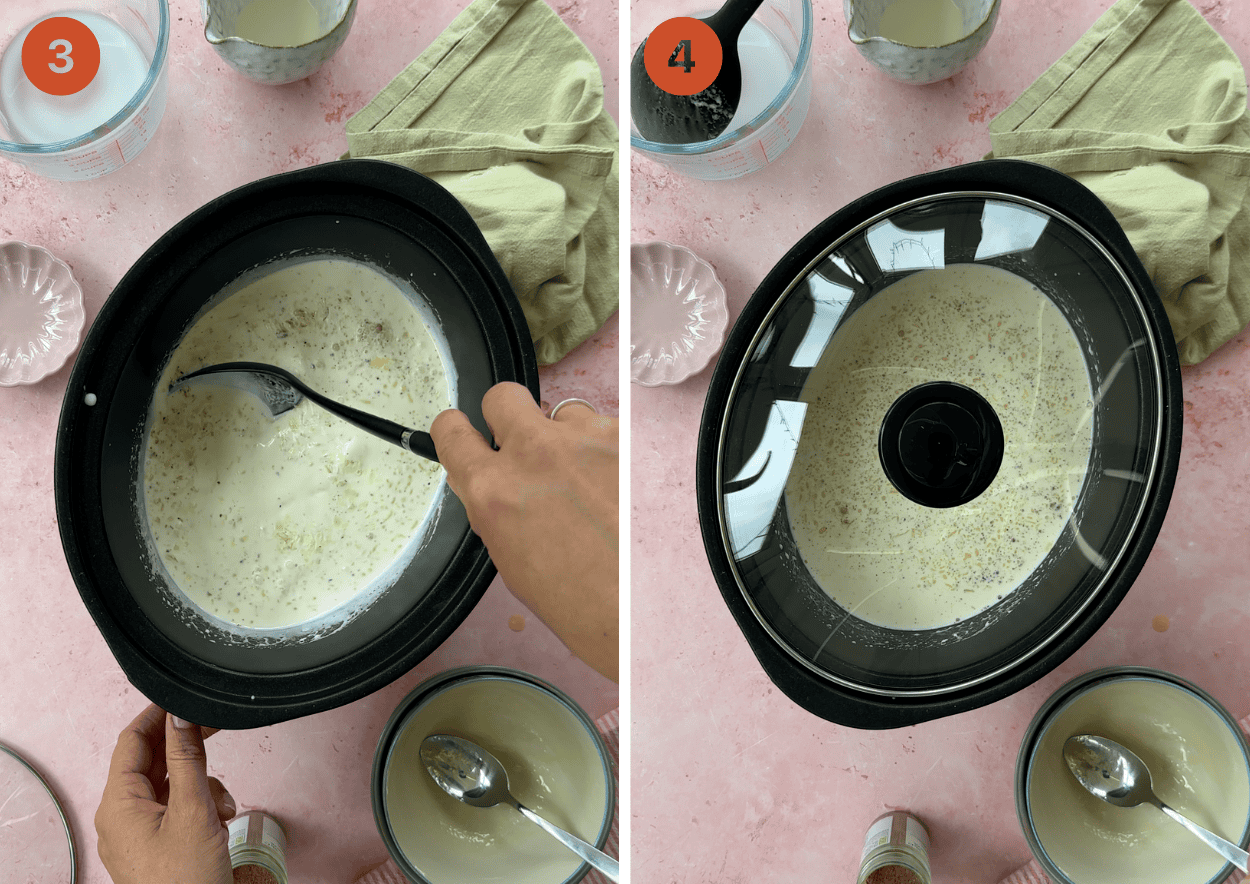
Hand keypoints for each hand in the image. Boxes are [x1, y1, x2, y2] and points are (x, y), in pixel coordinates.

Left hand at [96, 705, 235, 883]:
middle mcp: (122, 816)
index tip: (182, 696)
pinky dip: (201, 807)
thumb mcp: (193, 811)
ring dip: (202, 785)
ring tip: (222, 808)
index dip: (157, 715)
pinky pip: (176, 809)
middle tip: (215, 727)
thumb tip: (180, 716)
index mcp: (118, 805)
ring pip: (171, 785)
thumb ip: (187, 758)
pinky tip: (220, 822)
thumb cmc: (186, 881)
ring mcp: (139, 833)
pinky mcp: (156, 845)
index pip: (131, 742)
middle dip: (188, 751)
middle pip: (152, 762)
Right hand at [431, 382, 618, 680]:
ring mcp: (583, 440)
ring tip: (588, 482)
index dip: (457, 430)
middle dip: (509, 417)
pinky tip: (616, 486)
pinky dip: (607, 452)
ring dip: (568, 439)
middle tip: (527, 447)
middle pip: (503, 396)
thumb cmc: (575, 598)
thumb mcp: (508, 554)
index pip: (452, 429)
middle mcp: (533, 454)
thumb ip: (491, 503)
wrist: (637, 607)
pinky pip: (605, 430)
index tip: (465, 431)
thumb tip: (481, 475)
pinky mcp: (624, 438)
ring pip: (562, 413)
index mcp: (493, 489)